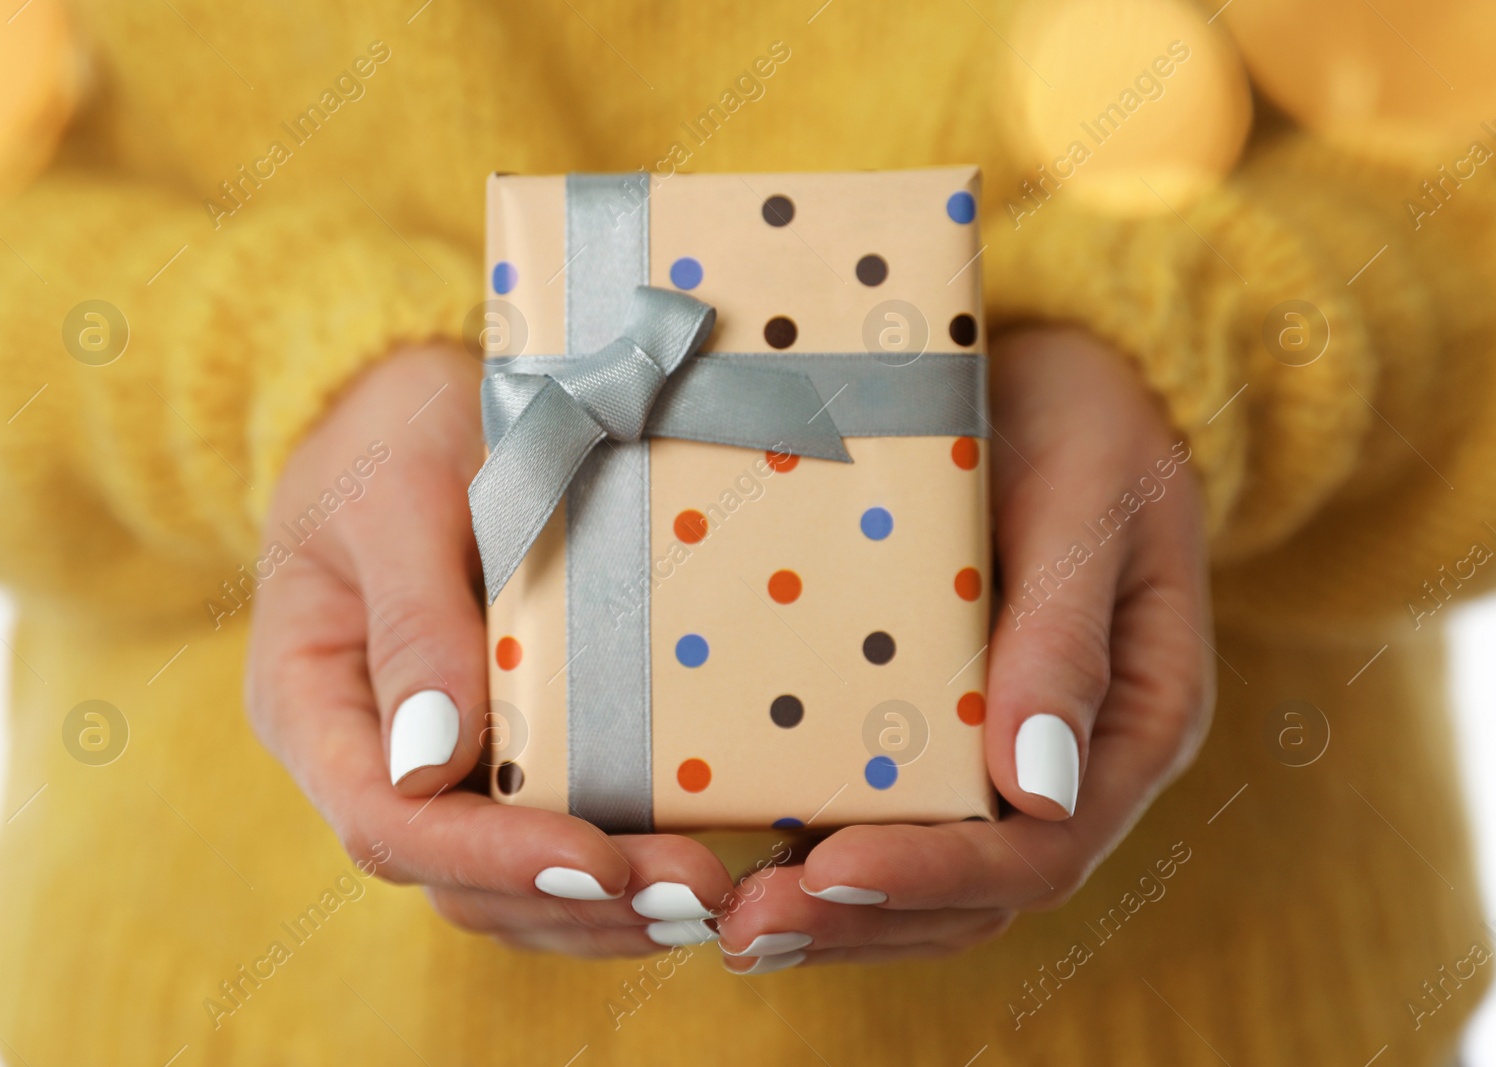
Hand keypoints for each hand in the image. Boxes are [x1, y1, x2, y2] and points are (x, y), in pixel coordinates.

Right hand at [245, 344, 733, 956]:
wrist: (403, 401)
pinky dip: (607, 870)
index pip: (390, 821)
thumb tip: (432, 761)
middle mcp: (364, 753)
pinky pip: (539, 836)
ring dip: (602, 908)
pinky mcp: (491, 747)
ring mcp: (429, 759)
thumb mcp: (393, 496)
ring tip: (707, 902)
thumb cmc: (386, 429)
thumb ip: (411, 618)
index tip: (599, 860)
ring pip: (500, 883)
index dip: (492, 856)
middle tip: (696, 893)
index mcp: (312, 700)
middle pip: (454, 877)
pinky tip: (683, 869)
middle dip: (573, 898)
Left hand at [714, 325, 1213, 973]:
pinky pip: (902, 823)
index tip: (830, 870)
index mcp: (1139, 722)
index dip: (938, 871)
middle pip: (980, 891)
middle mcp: (1079, 764)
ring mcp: (1013, 757)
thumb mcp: (1088, 503)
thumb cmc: (1087, 423)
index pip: (1043, 843)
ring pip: (938, 882)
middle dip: (865, 918)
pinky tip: (751, 864)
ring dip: (841, 916)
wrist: (1060, 378)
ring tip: (735, 928)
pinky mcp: (951, 732)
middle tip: (746, 930)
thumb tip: (1035, 785)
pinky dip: (833, 860)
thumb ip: (1067, 634)